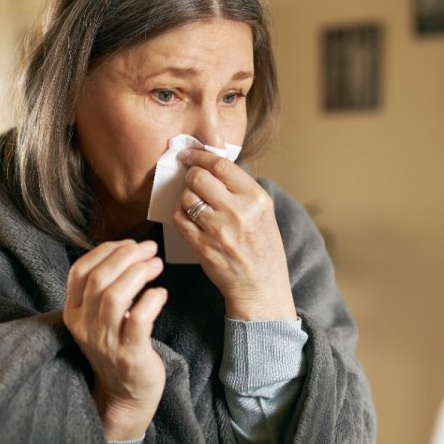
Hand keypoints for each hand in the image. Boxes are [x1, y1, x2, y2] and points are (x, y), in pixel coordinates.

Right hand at [63, 239, 167, 439]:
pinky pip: (139, 319)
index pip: (80, 270)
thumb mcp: (98, 318)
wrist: (124, 396)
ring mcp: (106, 342)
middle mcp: (85, 326)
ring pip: (115, 296)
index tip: (129, 244)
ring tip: (157, 264)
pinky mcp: (130, 354)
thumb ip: (104, 289)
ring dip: (139, 273)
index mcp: (74, 313)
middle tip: (149, 248)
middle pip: (99, 278)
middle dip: (126, 256)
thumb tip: (126, 251)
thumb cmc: (116, 349)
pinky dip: (152, 300)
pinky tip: (161, 293)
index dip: (106, 251)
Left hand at [170, 149, 296, 320]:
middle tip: (191, 181)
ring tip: (194, 205)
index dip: (199, 156)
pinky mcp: (203, 247)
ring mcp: (219, 230)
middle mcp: (239, 211)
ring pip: (186, 198)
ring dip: (185, 198)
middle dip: (190, 176)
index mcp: (256, 198)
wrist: (262, 287)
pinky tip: (187, 218)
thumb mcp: (263, 213)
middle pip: (199, 178)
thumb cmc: (262, 249)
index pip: (221, 165)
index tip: (188, 155)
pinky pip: (179, 219)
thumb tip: (211, 166)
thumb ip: (241, 189)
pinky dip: (179, 214)